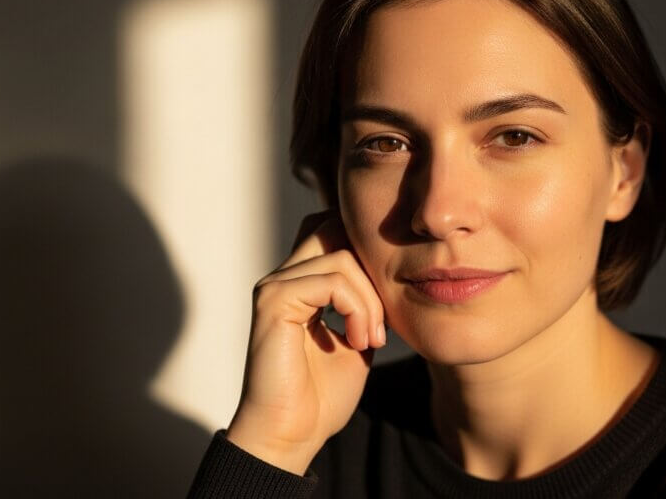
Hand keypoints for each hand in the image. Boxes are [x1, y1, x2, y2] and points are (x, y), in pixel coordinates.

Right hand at [225, 210, 385, 474]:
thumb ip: (365, 303)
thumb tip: (392, 274)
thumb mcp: (357, 338)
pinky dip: (358, 309)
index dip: (370, 260)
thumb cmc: (321, 397)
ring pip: (342, 257)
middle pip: (337, 229)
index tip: (385, 314)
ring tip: (371, 339)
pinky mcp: (274, 302)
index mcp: (300, 283)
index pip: (336, 231)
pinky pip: (331, 281)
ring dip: (371, 300)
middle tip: (382, 323)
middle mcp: (283, 277)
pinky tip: (359, 341)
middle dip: (373, 272)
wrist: (291, 436)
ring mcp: (275, 286)